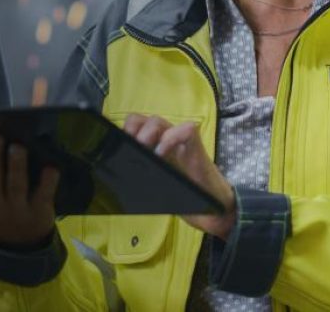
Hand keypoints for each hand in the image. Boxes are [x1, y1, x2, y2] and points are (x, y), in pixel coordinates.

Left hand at [123, 113, 235, 238]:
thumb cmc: (185, 198)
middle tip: (128, 148)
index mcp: (153, 146)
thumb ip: (141, 176)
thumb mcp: (156, 186)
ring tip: (142, 150)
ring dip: (146, 133)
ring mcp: (180, 140)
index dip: (123, 132)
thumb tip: (117, 176)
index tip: (114, 145)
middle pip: (142, 119)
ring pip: (158, 121)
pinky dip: (169, 140)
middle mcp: (165, 139)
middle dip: (131, 129)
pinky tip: (162, 155)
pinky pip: (184, 130)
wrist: (214, 210)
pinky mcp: (195, 146)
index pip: (134, 127)